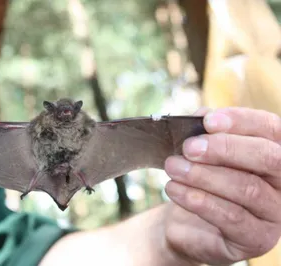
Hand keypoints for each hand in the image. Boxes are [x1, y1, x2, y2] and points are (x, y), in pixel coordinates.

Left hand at [163, 107, 280, 264]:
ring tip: (173, 167)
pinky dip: (198, 200)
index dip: (241, 121)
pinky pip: (231, 217)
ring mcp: (274, 214)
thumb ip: (205, 134)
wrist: (186, 223)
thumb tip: (202, 116)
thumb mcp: (201, 154)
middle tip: (189, 147)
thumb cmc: (199, 181)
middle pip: (268, 158)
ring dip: (203, 175)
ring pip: (247, 188)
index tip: (208, 121)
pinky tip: (174, 189)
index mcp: (274, 154)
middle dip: (225, 148)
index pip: (271, 129)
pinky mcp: (256, 239)